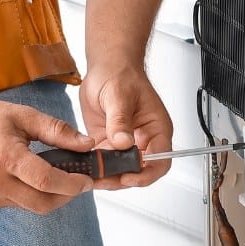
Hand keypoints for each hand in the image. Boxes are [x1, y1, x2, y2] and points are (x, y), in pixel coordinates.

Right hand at [0, 97, 96, 212]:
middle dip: (67, 196)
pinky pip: (19, 204)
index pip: (48, 182)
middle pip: (43, 204)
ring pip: (33, 207)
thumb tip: (86, 144)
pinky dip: (33, 195)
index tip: (87, 179)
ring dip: (51, 197)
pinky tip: (35, 179)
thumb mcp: (23, 116)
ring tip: (60, 178)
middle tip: (79, 182)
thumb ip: (57, 131)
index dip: (72, 184)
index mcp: (7, 159)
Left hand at [78, 64, 173, 190]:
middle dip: (121, 178)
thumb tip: (122, 142)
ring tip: (90, 176)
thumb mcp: (120, 96)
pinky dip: (95, 168)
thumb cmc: (121, 74)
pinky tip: (84, 168)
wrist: (106, 68)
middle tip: (103, 178)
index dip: (146, 174)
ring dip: (106, 175)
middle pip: (138, 171)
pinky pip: (103, 162)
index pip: (160, 161)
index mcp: (156, 129)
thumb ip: (120, 120)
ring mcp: (125, 144)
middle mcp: (143, 140)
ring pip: (119, 170)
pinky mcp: (107, 143)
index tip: (129, 177)